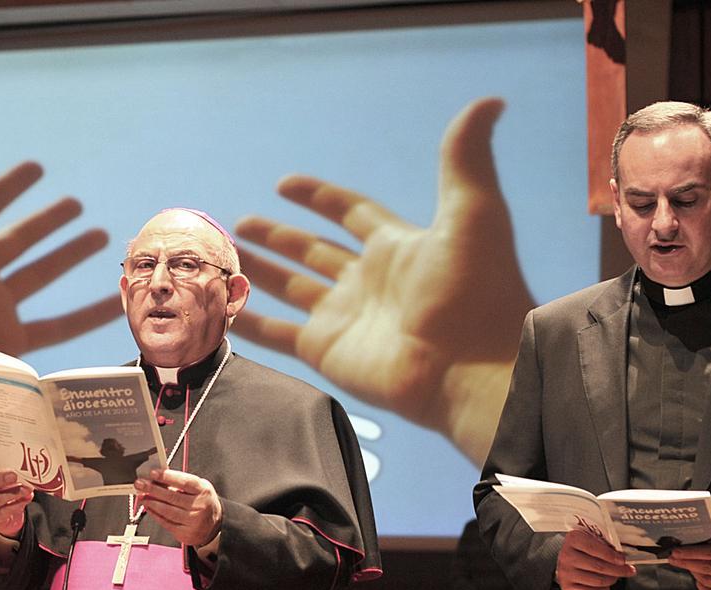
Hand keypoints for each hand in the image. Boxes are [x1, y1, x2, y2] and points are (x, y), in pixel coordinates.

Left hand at [0, 137, 118, 404]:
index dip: (9, 186)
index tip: (37, 168)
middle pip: (20, 240)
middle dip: (47, 222)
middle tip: (76, 204)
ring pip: (42, 276)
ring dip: (70, 256)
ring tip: (101, 237)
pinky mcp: (4, 343)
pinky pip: (56, 328)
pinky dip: (86, 317)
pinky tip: (112, 303)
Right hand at [0, 468, 33, 538]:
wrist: (6, 516)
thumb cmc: (6, 492)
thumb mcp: (7, 482)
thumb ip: (13, 476)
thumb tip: (27, 471)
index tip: (11, 469)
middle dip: (1, 480)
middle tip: (15, 476)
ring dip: (13, 493)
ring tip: (26, 489)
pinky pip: (4, 511)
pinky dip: (17, 504)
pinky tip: (27, 498)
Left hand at [135, 469, 222, 547]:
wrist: (214, 525)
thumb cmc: (203, 502)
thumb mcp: (198, 488)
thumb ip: (181, 482)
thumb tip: (158, 478)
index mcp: (203, 491)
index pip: (184, 482)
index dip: (167, 476)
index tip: (153, 473)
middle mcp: (200, 506)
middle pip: (172, 496)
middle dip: (153, 489)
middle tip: (140, 484)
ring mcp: (193, 521)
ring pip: (167, 511)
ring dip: (151, 503)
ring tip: (142, 496)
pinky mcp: (186, 533)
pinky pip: (166, 523)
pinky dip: (155, 515)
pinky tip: (149, 508)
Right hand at [233, 98, 533, 465]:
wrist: (470, 367)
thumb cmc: (474, 290)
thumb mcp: (472, 213)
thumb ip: (464, 158)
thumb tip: (489, 101)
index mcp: (397, 246)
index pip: (351, 213)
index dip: (319, 197)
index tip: (284, 184)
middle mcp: (366, 281)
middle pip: (313, 251)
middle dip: (279, 237)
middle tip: (241, 222)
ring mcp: (344, 317)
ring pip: (289, 288)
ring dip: (258, 270)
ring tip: (224, 253)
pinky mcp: (326, 350)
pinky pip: (277, 334)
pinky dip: (248, 320)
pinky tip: (221, 305)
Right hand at [554, 529, 634, 589]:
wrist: (567, 560)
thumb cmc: (583, 549)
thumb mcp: (592, 539)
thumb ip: (606, 545)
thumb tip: (622, 557)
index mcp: (573, 539)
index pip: (594, 548)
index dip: (611, 555)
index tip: (622, 560)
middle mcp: (567, 556)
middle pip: (599, 566)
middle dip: (618, 570)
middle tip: (628, 570)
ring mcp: (566, 572)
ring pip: (598, 581)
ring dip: (612, 579)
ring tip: (615, 576)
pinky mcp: (568, 587)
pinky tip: (605, 585)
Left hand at [669, 528, 710, 589]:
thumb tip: (689, 537)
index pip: (710, 553)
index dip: (690, 553)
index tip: (676, 552)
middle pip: (707, 568)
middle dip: (686, 563)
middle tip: (674, 559)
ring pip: (709, 582)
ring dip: (694, 573)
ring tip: (689, 566)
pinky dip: (703, 587)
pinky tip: (699, 579)